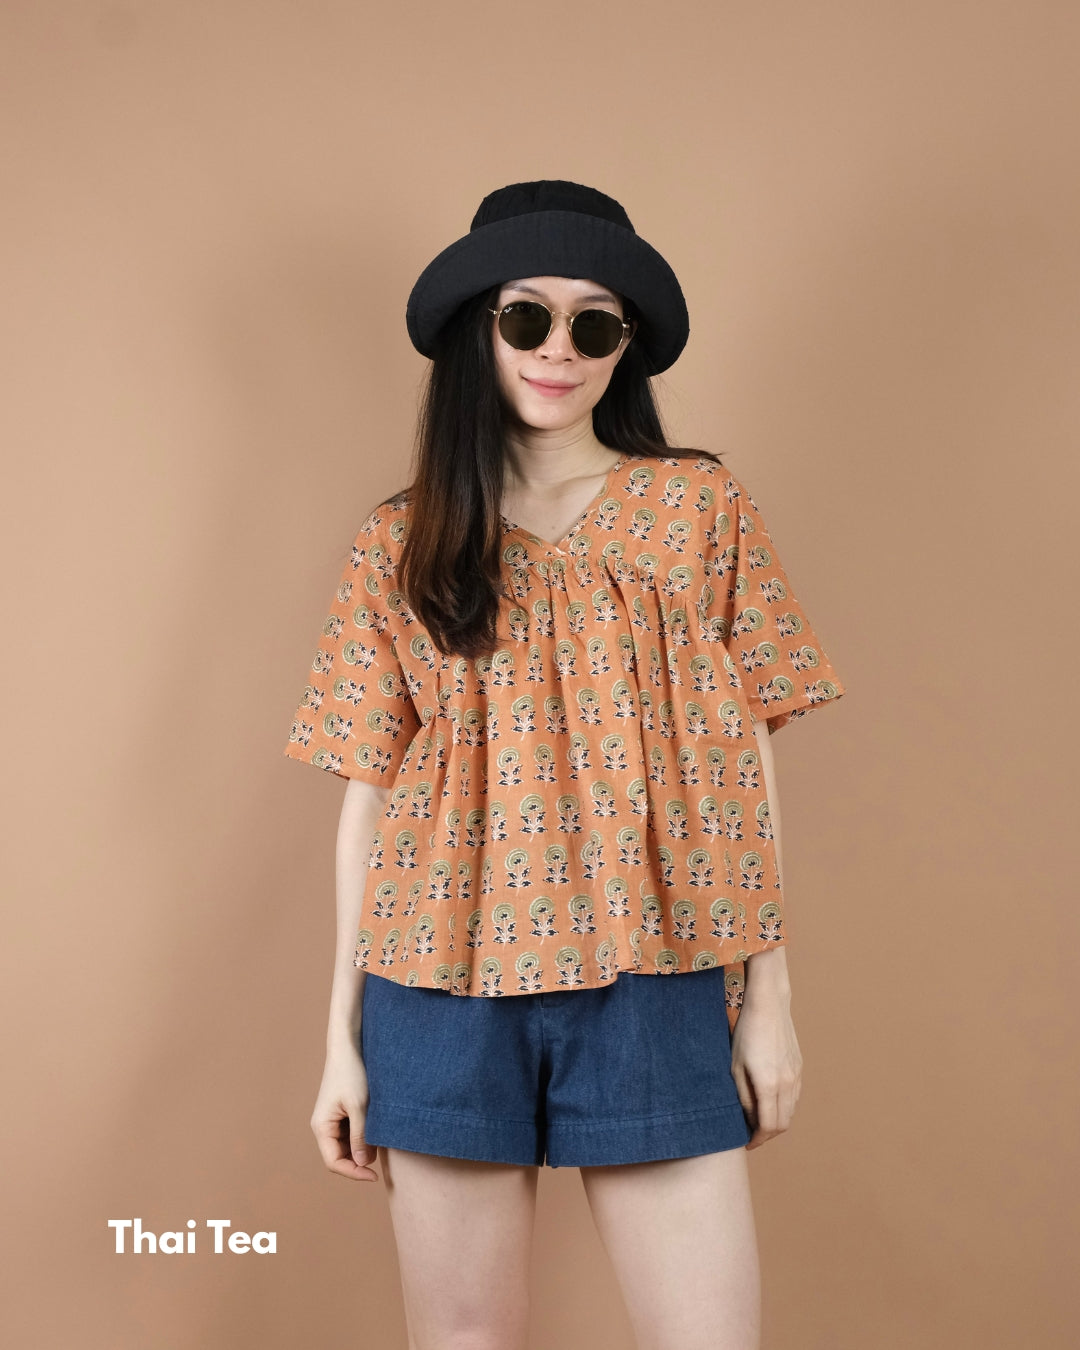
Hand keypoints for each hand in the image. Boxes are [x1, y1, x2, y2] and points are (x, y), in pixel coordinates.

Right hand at [310, 1041, 380, 1181]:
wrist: (349, 1046)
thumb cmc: (352, 1073)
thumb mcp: (360, 1106)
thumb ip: (361, 1136)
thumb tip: (362, 1164)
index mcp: (321, 1127)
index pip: (334, 1162)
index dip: (354, 1173)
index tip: (375, 1176)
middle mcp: (323, 1126)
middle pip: (340, 1157)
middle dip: (360, 1160)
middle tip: (382, 1153)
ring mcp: (332, 1120)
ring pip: (347, 1146)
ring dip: (363, 1147)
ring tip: (381, 1137)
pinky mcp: (341, 1113)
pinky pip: (351, 1133)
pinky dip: (364, 1135)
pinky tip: (377, 1128)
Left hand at [729, 989, 802, 1149]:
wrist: (769, 1005)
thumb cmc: (746, 1033)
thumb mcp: (735, 1066)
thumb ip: (743, 1096)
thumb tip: (749, 1119)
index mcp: (769, 1085)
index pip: (768, 1126)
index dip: (758, 1140)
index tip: (747, 1143)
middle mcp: (787, 1083)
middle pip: (783, 1124)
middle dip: (768, 1135)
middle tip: (752, 1135)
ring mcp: (796, 1075)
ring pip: (791, 1111)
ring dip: (778, 1121)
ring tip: (760, 1120)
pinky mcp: (799, 1067)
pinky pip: (794, 1096)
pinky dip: (785, 1107)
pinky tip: (771, 1102)